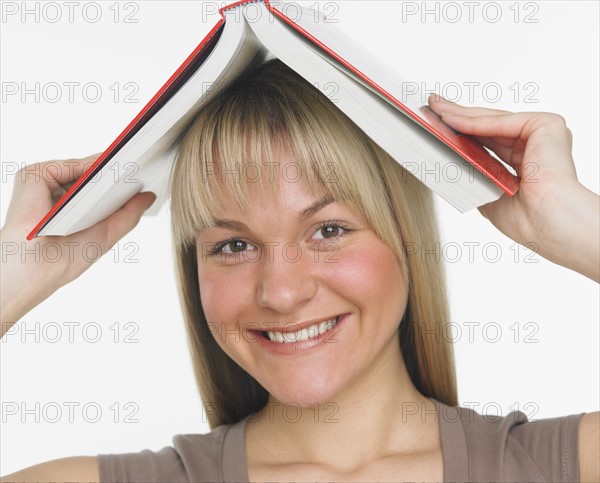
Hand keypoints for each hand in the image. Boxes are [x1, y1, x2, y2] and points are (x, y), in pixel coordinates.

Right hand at [1, 154, 155, 334]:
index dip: (122, 182)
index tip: (148, 174)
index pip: (99, 189)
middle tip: (148, 165)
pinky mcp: (34, 176)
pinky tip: (111, 167)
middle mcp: (56, 195)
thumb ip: (127, 214)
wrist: (31, 269)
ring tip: (136, 164)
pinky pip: (70, 165)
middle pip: (93, 176)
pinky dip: (92, 165)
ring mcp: (44, 185)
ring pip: (84, 168)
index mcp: (69, 210)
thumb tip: (149, 196)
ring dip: (110, 166)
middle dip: (119, 172)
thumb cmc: (61, 262)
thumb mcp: (105, 235)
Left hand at [428, 95, 598, 282]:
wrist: (548, 225)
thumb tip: (448, 162)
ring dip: (459, 116)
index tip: (437, 124)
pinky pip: (499, 122)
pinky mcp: (545, 124)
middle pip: (487, 125)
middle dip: (457, 116)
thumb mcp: (490, 193)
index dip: (462, 131)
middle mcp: (536, 143)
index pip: (488, 140)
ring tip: (433, 110)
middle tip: (431, 106)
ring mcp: (542, 131)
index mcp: (527, 159)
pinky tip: (449, 119)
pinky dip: (472, 122)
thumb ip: (474, 174)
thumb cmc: (527, 220)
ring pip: (491, 120)